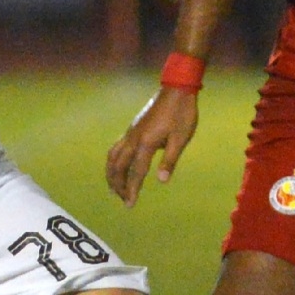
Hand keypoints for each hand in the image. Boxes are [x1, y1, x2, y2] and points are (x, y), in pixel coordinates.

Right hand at [105, 84, 200, 206]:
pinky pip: (117, 148)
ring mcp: (131, 132)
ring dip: (112, 174)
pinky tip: (119, 167)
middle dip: (118, 185)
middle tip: (123, 200)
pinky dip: (114, 161)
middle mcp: (134, 138)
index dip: (132, 190)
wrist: (176, 89)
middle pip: (118, 166)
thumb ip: (170, 160)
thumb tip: (162, 181)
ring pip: (113, 156)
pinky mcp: (133, 128)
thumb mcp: (181, 138)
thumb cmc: (182, 114)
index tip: (130, 205)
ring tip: (115, 188)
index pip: (136, 172)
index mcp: (146, 142)